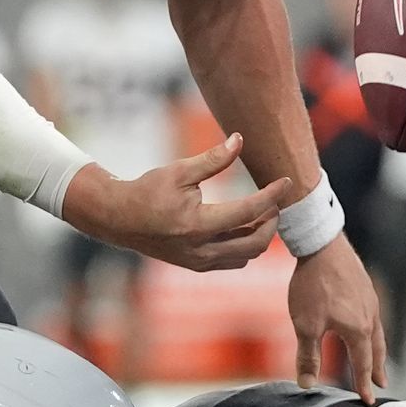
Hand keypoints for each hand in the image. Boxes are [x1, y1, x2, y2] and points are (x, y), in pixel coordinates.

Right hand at [68, 136, 291, 271]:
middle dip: (271, 222)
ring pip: (246, 256)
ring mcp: (198, 262)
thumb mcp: (179, 171)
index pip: (248, 212)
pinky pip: (232, 262)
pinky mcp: (196, 266)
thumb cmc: (148, 190)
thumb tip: (240, 140)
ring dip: (260, 236)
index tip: (286, 182)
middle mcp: (200, 249)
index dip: (271, 196)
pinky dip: (245, 246)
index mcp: (197, 224)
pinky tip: (243, 226)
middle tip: (274, 202)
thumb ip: (212, 159)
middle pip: (255, 243)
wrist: (119, 219)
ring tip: (261, 213)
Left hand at [287, 237, 386, 397]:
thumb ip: (308, 356)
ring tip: (376, 358)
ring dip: (377, 349)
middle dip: (378, 369)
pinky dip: (372, 330)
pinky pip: (373, 316)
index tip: (367, 401)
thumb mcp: (306, 325)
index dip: (363, 384)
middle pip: (376, 349)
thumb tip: (306, 385)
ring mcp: (370, 300)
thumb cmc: (313, 285)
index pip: (363, 364)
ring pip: (377, 331)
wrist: (322, 244)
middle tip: (381, 384)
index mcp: (358, 330)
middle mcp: (370, 317)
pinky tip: (364, 325)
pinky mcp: (365, 286)